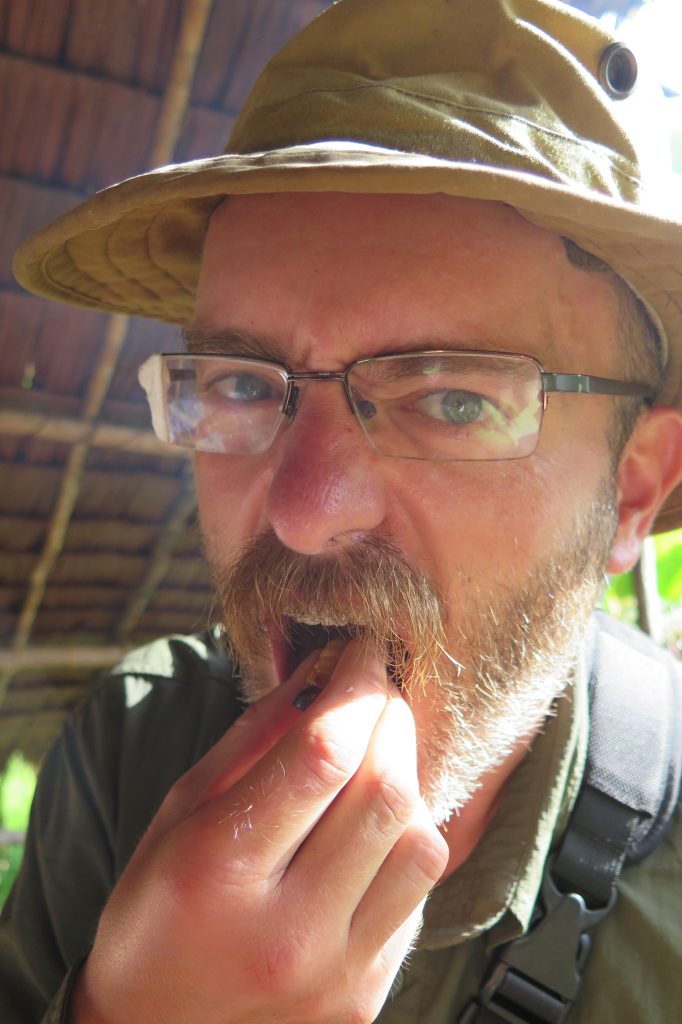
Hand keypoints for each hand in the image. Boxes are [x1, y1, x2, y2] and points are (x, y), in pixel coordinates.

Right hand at [70, 640, 448, 1023]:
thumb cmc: (157, 914)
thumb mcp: (180, 813)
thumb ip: (253, 739)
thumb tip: (320, 673)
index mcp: (220, 870)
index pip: (323, 754)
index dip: (357, 685)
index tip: (364, 651)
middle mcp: (286, 930)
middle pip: (385, 791)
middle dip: (392, 716)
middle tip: (376, 690)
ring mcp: (336, 973)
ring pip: (421, 843)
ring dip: (408, 778)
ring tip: (376, 758)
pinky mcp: (368, 996)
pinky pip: (418, 896)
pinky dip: (403, 841)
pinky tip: (371, 827)